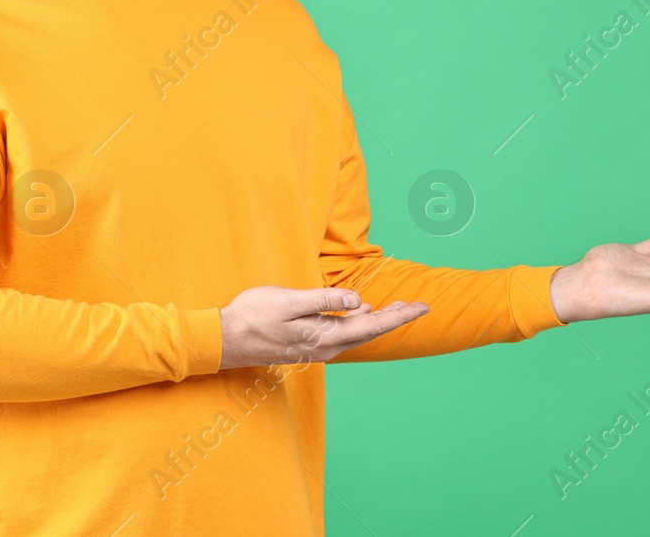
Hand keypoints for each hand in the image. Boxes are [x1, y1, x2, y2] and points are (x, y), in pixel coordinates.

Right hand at [218, 285, 428, 368]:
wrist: (225, 341)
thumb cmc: (253, 316)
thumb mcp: (290, 301)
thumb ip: (325, 301)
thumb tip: (360, 302)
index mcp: (326, 336)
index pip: (373, 326)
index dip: (400, 315)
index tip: (423, 306)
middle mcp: (326, 347)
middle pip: (369, 331)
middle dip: (395, 317)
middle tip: (420, 304)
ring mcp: (317, 348)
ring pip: (357, 333)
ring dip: (378, 320)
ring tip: (397, 307)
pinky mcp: (307, 345)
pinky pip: (342, 334)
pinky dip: (359, 323)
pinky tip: (361, 313)